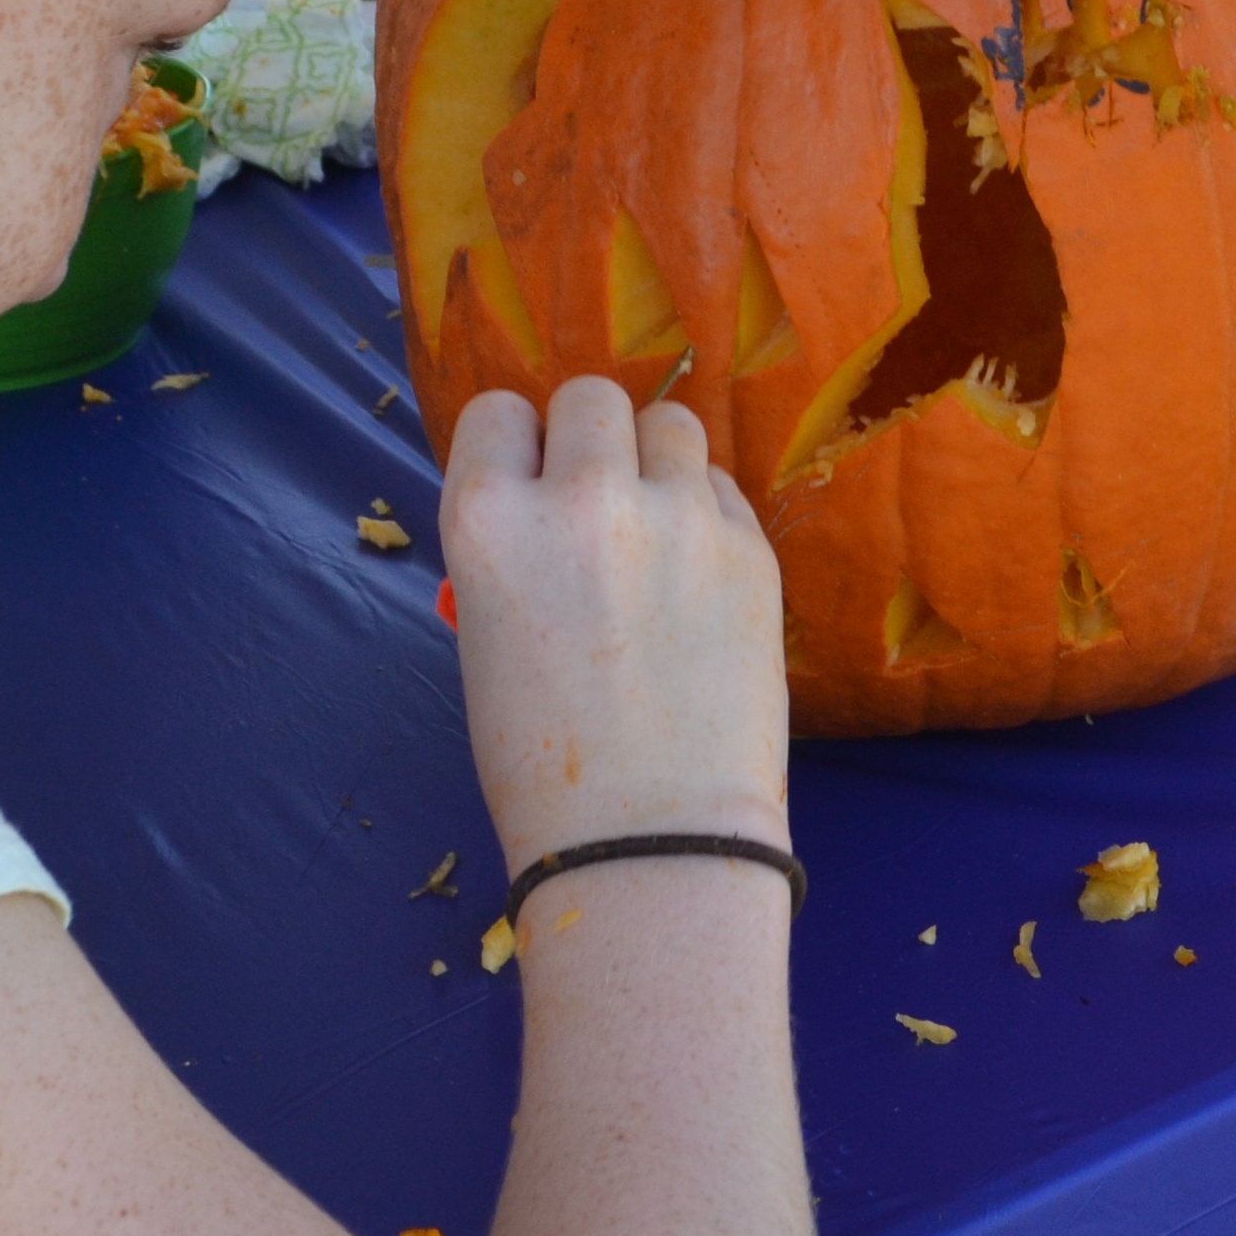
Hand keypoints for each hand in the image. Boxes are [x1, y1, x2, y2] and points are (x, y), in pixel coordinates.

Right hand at [443, 378, 788, 871]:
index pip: (498, 413)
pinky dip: (706, 515)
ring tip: (655, 530)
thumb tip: (549, 509)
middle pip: (590, 397)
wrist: (651, 839)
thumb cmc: (545, 765)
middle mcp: (581, 498)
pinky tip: (697, 580)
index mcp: (487, 522)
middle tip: (597, 503)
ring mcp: (675, 518)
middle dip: (590, 440)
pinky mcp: (748, 548)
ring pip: (669, 423)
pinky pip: (721, 488)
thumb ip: (515, 551)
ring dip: (657, 461)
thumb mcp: (488, 640)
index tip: (530, 486)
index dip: (516, 448)